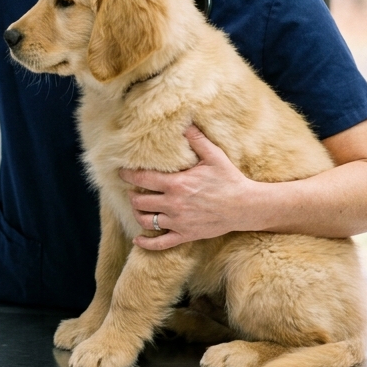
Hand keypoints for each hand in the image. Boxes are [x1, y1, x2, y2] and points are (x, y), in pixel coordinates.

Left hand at [119, 125, 257, 249]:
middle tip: (133, 190)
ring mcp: (178, 222)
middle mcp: (173, 204)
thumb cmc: (229, 179)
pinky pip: (160, 244)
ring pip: (146, 221)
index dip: (128, 175)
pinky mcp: (185, 235)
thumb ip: (197, 140)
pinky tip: (138, 239)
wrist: (245, 206)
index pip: (143, 179)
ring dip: (138, 214)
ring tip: (138, 207)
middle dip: (132, 195)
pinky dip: (146, 243)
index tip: (122, 173)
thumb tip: (185, 122)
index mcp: (177, 184)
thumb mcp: (214, 156)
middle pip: (139, 202)